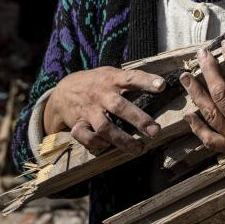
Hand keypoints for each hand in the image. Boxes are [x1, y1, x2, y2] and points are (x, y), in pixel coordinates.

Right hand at [44, 67, 165, 155]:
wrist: (62, 91)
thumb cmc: (96, 83)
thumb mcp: (110, 74)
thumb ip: (130, 79)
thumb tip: (162, 85)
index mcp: (111, 79)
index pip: (131, 78)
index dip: (146, 81)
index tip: (162, 86)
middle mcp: (101, 95)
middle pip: (119, 107)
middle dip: (138, 119)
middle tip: (155, 131)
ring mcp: (89, 110)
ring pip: (105, 127)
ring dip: (122, 140)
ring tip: (139, 149)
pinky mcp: (78, 123)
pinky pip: (86, 137)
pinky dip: (97, 143)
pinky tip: (107, 146)